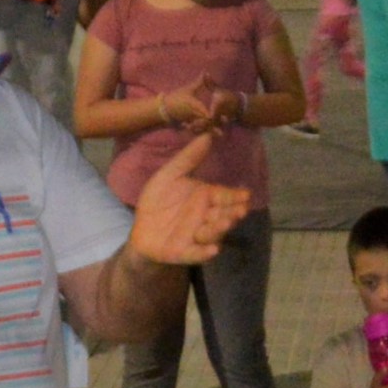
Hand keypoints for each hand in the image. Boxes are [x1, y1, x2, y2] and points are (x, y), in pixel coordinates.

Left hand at [125, 140, 250, 265]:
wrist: (141, 228)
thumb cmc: (159, 201)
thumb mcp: (170, 175)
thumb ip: (188, 158)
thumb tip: (206, 134)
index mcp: (205, 198)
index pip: (224, 196)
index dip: (235, 196)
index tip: (245, 195)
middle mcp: (206, 218)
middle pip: (222, 215)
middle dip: (232, 213)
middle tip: (240, 210)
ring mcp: (197, 236)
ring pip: (212, 233)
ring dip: (220, 228)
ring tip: (225, 222)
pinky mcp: (184, 252)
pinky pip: (196, 253)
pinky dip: (204, 252)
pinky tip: (213, 250)